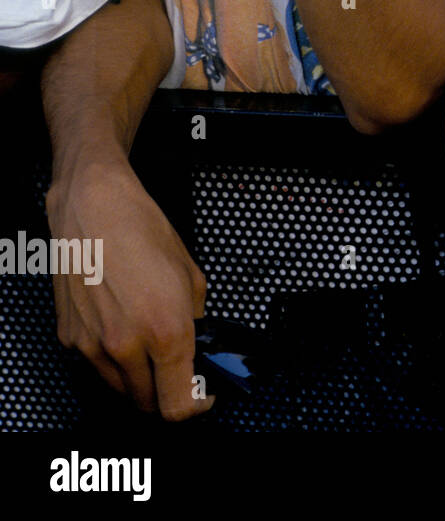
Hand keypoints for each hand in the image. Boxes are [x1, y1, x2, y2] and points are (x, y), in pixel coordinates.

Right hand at [46, 159, 213, 419]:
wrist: (94, 210)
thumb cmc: (143, 232)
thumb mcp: (192, 277)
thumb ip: (197, 322)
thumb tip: (198, 349)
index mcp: (166, 332)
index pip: (178, 405)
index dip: (195, 407)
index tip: (202, 397)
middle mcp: (126, 346)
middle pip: (148, 402)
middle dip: (167, 391)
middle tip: (177, 369)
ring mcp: (92, 346)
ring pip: (121, 388)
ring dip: (139, 379)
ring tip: (149, 344)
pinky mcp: (70, 339)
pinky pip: (96, 366)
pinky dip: (112, 360)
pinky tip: (121, 327)